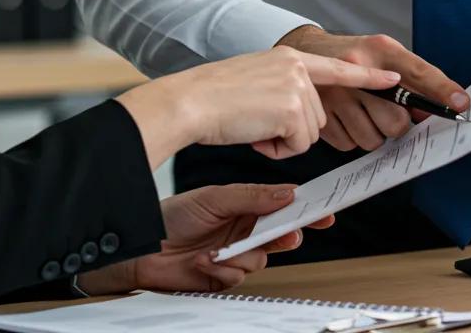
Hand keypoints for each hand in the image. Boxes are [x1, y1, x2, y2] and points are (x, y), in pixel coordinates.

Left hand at [78, 184, 331, 294]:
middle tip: (289, 234)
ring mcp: (235, 255)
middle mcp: (243, 231)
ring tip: (218, 249)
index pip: (281, 207)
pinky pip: (239, 277)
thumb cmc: (174, 216)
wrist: (145, 248)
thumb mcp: (215, 198)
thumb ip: (252, 197)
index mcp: (244, 206)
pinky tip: (205, 262)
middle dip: (284, 236)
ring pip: (260, 259)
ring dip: (242, 255)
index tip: (325, 210)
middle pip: (278, 236)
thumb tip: (287, 193)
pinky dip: (223, 270)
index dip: (304, 210)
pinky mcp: (224, 277)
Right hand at [117, 46, 400, 166]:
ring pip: (311, 133)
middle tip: (258, 122)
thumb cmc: (215, 96)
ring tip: (253, 125)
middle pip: (319, 116)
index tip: (394, 80)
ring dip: (284, 141)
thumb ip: (285, 88)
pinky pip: (299, 146)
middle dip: (292, 130)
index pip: (337, 67)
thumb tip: (301, 117)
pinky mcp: (294, 110)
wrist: (193, 100)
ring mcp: (298, 87)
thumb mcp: (257, 78)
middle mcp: (298, 67)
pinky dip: (278, 150)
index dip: (368, 76)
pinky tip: (255, 134)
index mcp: (289, 56)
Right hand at [276, 27, 469, 152]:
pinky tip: (347, 118)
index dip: (442, 90)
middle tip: (387, 112)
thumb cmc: (353, 55)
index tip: (461, 104)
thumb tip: (435, 111)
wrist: (306, 50)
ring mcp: (337, 93)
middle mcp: (357, 69)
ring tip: (363, 112)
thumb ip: (411, 78)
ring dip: (374, 133)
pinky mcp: (321, 113)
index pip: (418, 72)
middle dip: (397, 125)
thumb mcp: (383, 54)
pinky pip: (350, 145)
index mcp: (380, 49)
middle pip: (396, 121)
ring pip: (373, 139)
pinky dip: (353, 138)